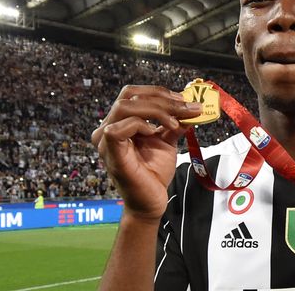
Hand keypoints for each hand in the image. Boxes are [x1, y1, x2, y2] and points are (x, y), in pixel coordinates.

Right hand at [91, 85, 201, 223]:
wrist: (151, 202)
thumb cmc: (154, 173)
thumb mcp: (167, 141)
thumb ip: (174, 123)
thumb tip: (189, 107)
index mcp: (119, 123)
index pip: (132, 94)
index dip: (158, 92)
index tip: (183, 99)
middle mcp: (107, 128)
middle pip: (128, 96)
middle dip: (161, 99)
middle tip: (185, 108)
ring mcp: (105, 141)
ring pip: (124, 107)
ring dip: (155, 110)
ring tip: (174, 122)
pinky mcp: (109, 153)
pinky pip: (119, 128)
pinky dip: (141, 124)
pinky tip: (155, 133)